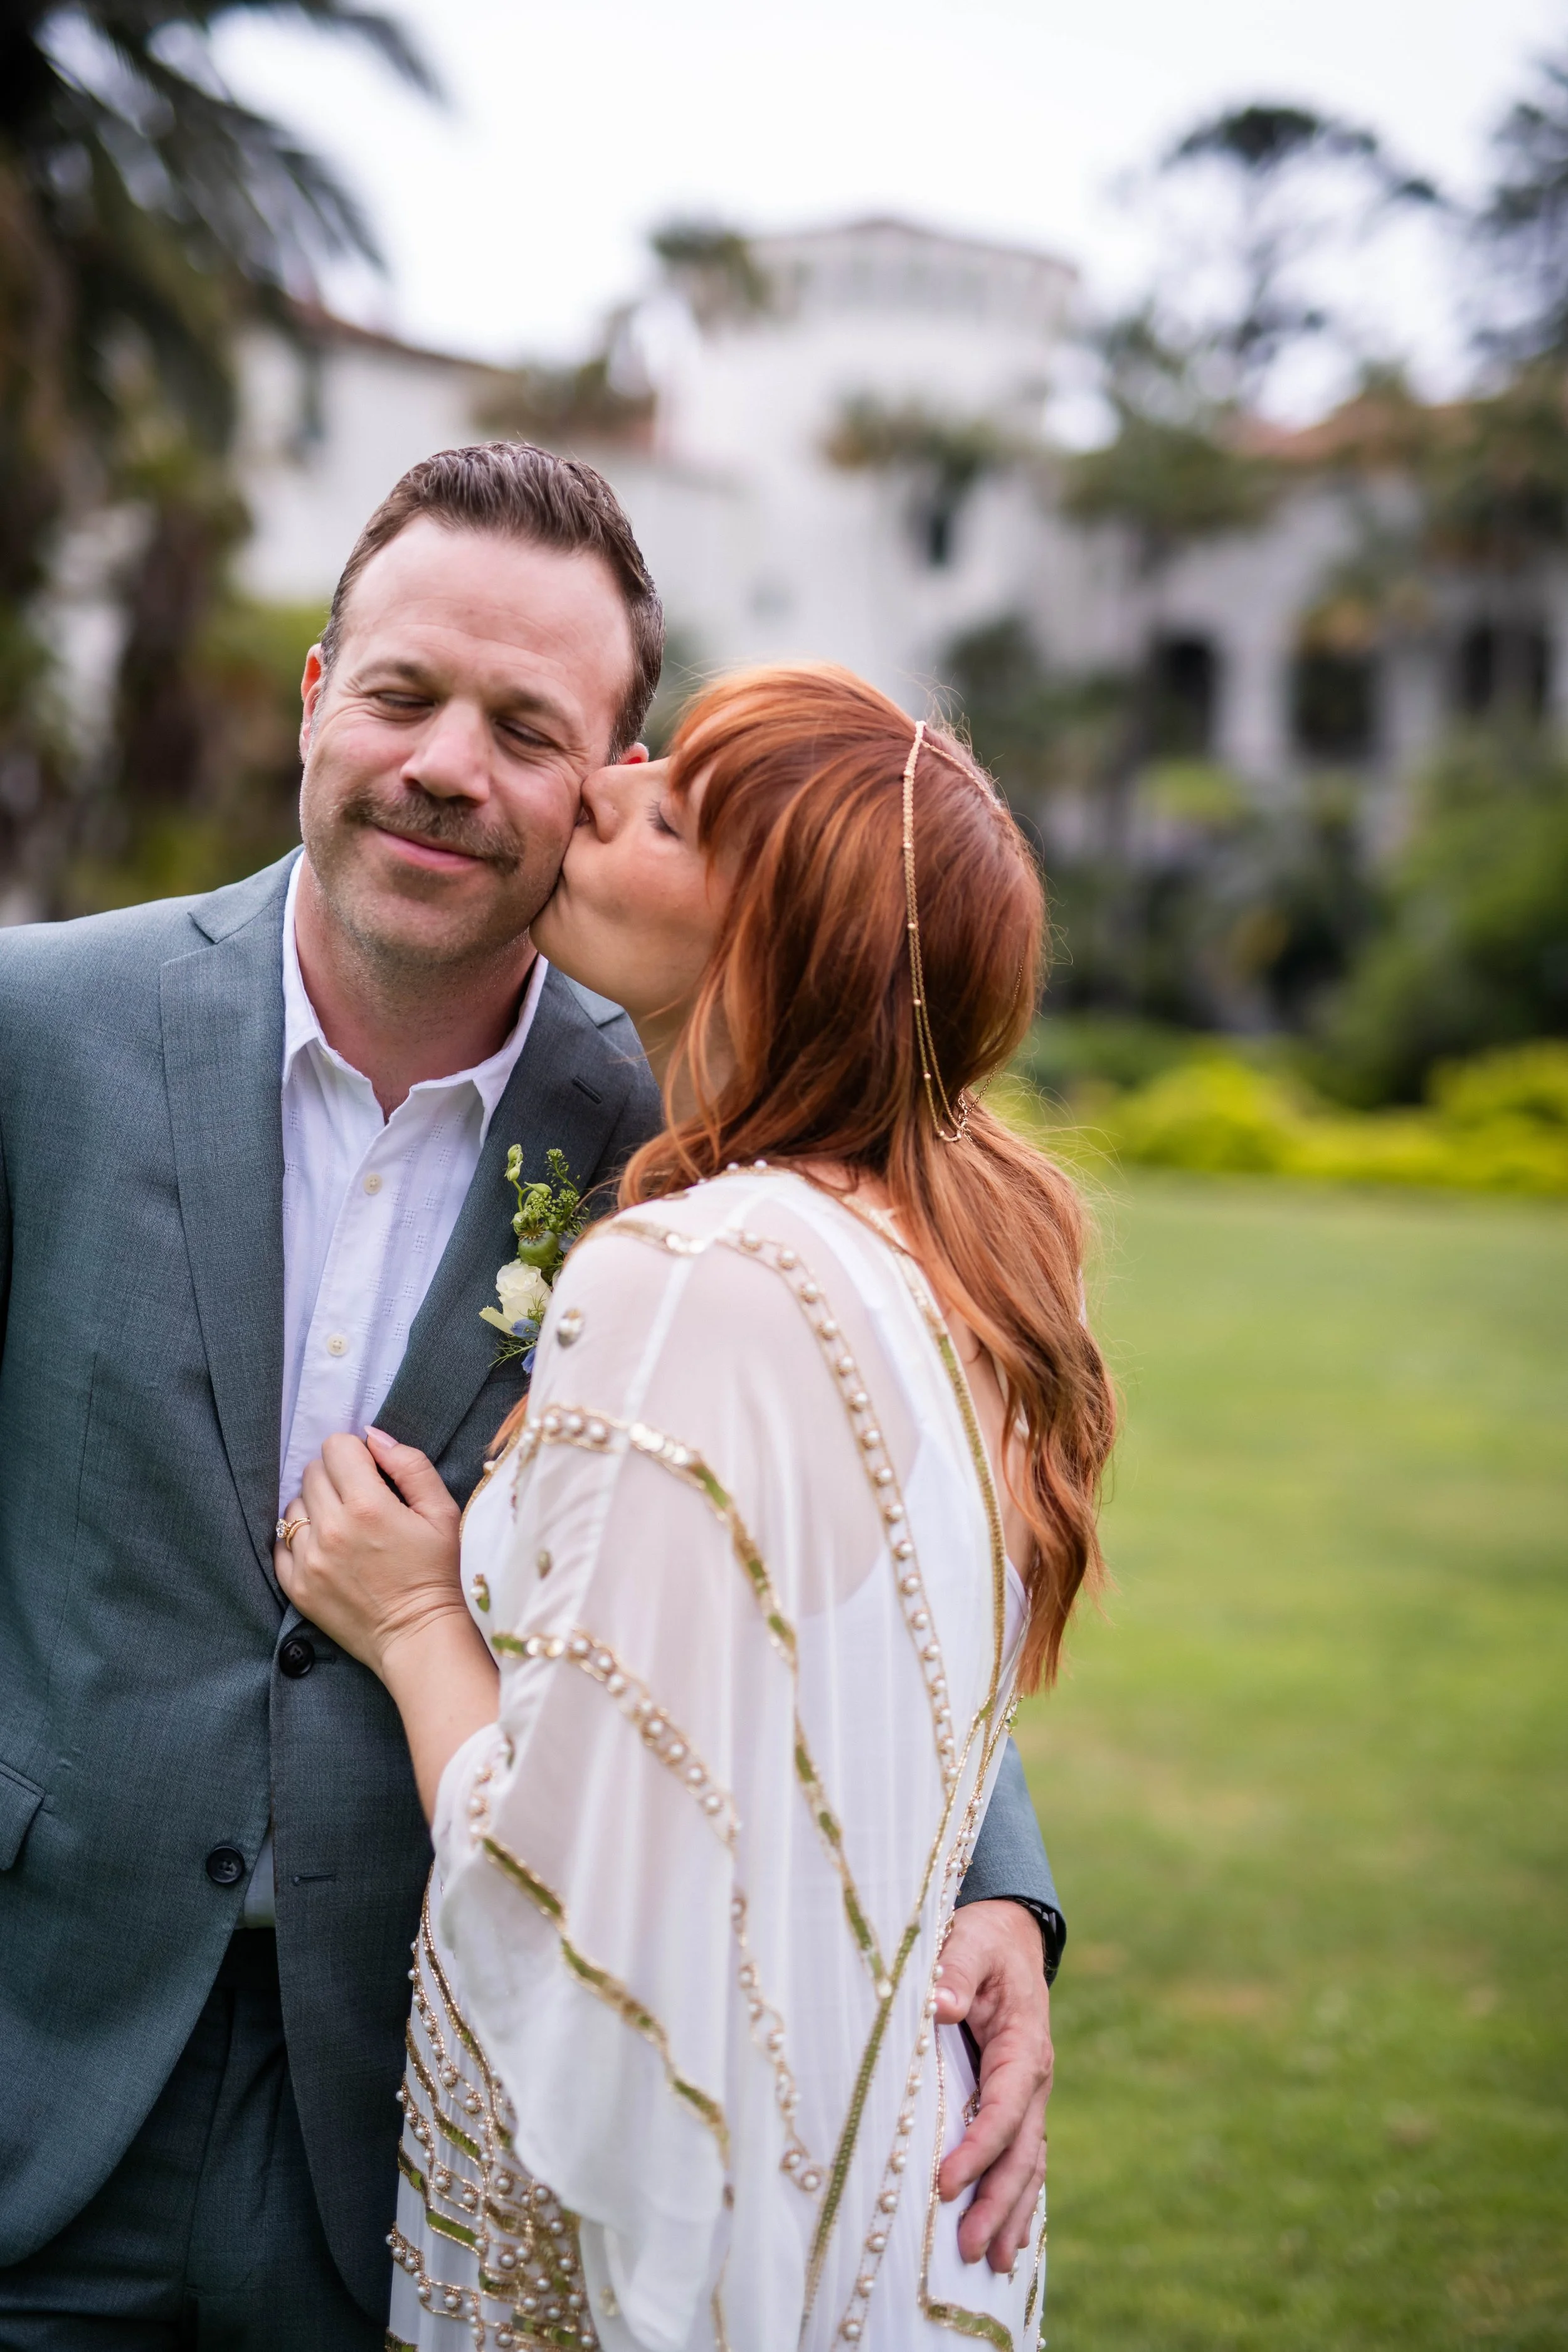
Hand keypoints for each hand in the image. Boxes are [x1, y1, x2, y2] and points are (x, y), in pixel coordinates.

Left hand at [274, 1427, 463, 1683]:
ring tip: (344, 1528)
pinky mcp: (297, 1586)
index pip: (336, 1447)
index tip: (371, 1472)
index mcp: (368, 1506)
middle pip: (313, 1472)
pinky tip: (326, 1550)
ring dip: (316, 1507)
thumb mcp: (442, 1512)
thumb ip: (410, 1466)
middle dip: (336, 1477)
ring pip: (294, 1506)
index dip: (356, 1454)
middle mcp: (331, 1529)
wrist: (420, 1637)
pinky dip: (300, 1540)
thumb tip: (374, 1438)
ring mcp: (309, 1560)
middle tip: (361, 1502)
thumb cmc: (438, 1573)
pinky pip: (280, 1543)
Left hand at [935, 1900, 1052, 2271]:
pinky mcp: (1018, 2101)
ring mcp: (1030, 2094)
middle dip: (998, 2203)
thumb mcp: (969, 1942)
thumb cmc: (984, 1939)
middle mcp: (1034, 2077)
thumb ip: (954, 1970)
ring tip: (991, 2263)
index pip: (1004, 2109)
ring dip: (1012, 2213)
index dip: (977, 2149)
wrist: (1010, 1934)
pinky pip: (1024, 2155)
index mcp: (1023, 2045)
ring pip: (1028, 2163)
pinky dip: (1019, 2197)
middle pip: (1022, 2152)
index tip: (945, 2184)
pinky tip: (1010, 2237)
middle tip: (967, 2249)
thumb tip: (937, 2005)